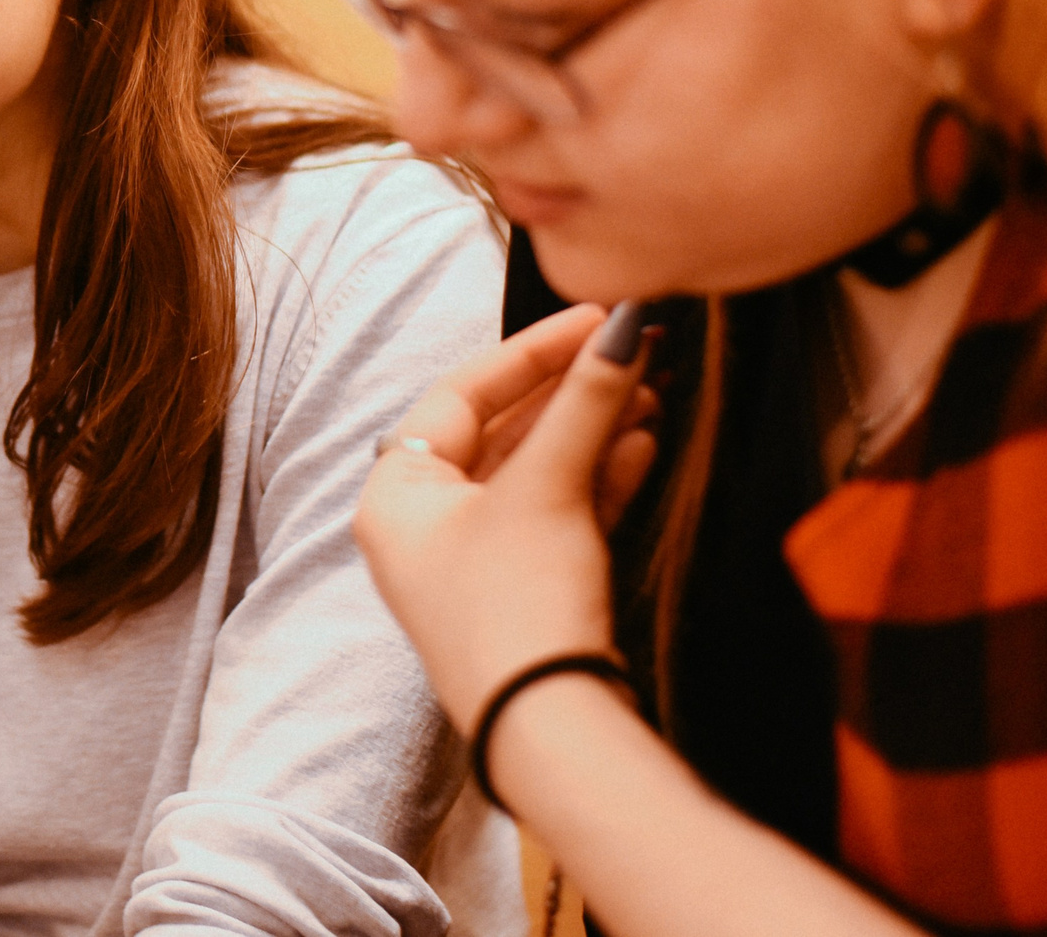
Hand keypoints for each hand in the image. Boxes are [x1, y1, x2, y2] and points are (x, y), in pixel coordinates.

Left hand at [353, 303, 658, 732]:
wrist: (547, 729)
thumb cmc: (518, 603)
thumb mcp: (549, 488)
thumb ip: (586, 403)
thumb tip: (623, 328)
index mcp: (396, 494)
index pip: (461, 392)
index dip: (532, 350)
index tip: (597, 317)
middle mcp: (422, 526)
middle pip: (499, 431)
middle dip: (569, 391)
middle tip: (632, 349)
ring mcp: (471, 564)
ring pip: (534, 474)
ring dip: (591, 431)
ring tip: (650, 390)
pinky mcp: (520, 595)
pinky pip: (555, 517)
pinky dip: (597, 480)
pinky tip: (642, 444)